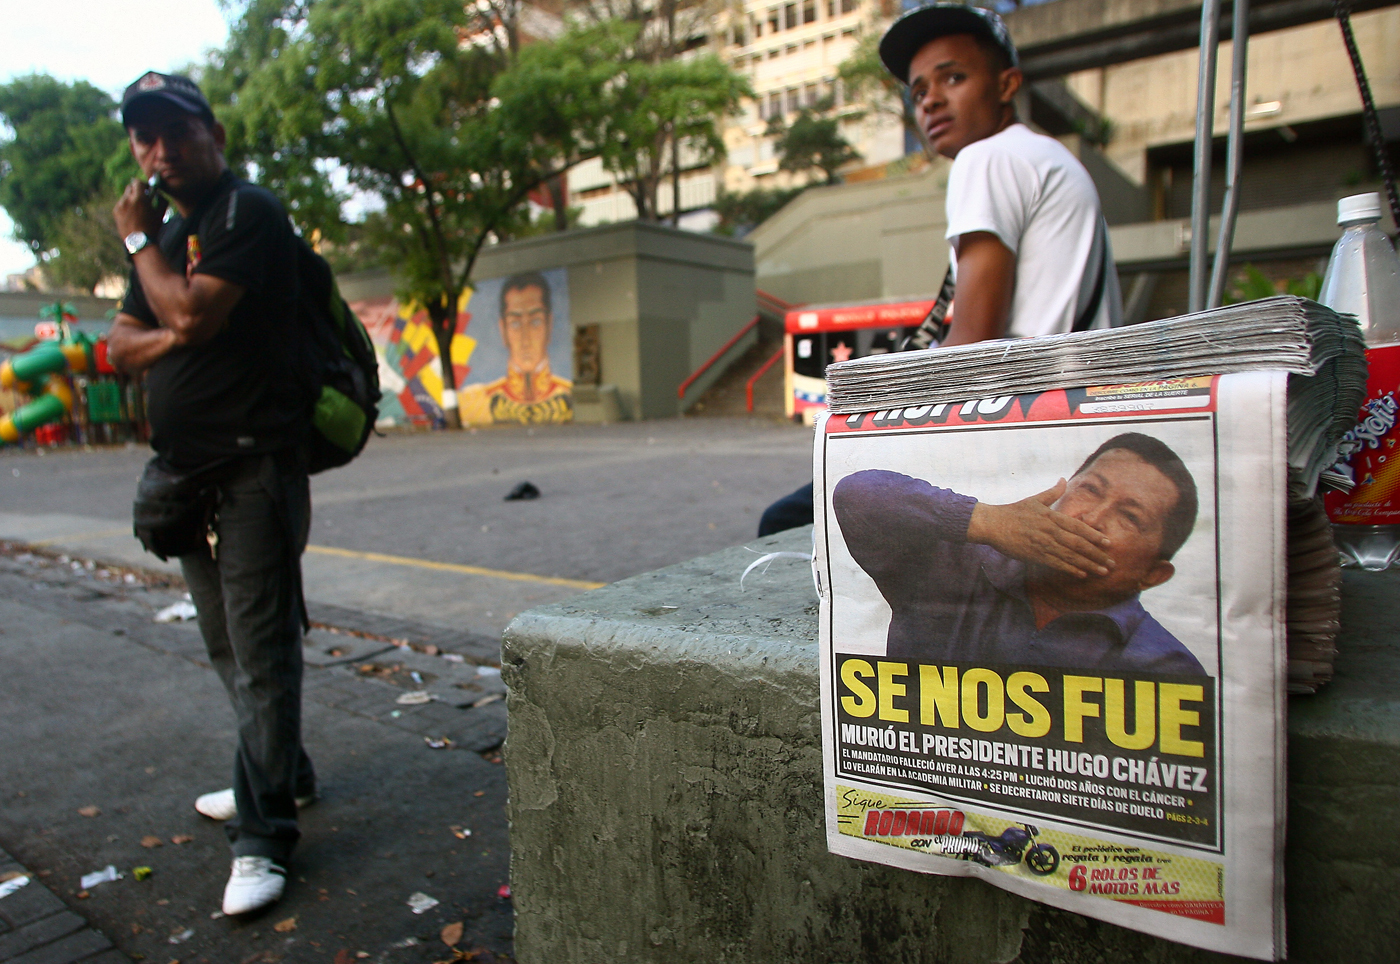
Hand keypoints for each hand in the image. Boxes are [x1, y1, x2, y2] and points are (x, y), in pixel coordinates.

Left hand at [112, 179, 165, 239]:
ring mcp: (120, 205)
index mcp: (139, 198)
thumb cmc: (152, 227)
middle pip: (130, 187)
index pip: (137, 182)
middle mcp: (127, 199)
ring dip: (132, 199)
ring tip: (138, 210)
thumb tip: (158, 193)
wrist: (140, 242)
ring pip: (125, 196)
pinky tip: (133, 216)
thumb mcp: (161, 213)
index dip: (143, 184)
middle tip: (143, 198)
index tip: (148, 190)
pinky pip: (121, 204)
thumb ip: (161, 199)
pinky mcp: (116, 211)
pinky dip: (127, 206)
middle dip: (137, 191)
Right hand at [967, 480, 1112, 577]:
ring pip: (1070, 556)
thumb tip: (1064, 479)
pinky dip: (1070, 569)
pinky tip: (1082, 574)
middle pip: (1079, 544)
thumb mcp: (1035, 499)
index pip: (1079, 527)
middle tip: (1112, 563)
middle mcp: (1050, 531)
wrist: (992, 523)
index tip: (1109, 543)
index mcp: (1052, 516)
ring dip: (1088, 564)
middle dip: (1097, 554)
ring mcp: (1043, 544)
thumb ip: (1053, 492)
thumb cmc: (1013, 511)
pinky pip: (1056, 563)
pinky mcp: (1034, 555)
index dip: (1095, 536)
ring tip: (1102, 571)